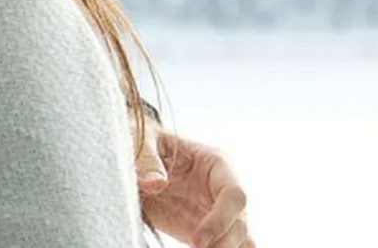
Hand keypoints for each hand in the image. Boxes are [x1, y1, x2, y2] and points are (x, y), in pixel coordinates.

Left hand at [138, 129, 252, 247]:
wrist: (135, 153)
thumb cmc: (144, 140)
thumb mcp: (142, 142)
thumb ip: (148, 161)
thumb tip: (156, 183)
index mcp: (216, 163)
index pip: (234, 195)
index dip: (221, 219)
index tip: (199, 240)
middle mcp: (222, 189)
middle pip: (241, 224)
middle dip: (226, 243)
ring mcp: (217, 212)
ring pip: (240, 240)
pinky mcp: (205, 232)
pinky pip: (220, 247)